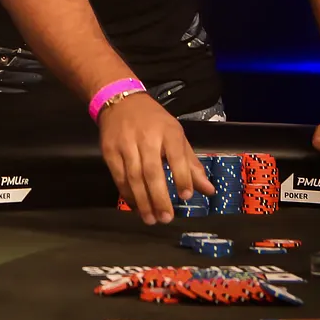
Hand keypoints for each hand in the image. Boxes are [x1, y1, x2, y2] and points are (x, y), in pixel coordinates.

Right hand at [97, 93, 211, 224]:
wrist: (120, 101)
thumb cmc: (154, 122)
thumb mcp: (177, 137)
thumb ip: (191, 165)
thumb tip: (209, 191)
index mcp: (168, 132)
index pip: (177, 156)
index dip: (182, 176)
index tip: (186, 197)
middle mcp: (146, 138)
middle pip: (152, 171)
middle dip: (159, 197)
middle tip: (166, 218)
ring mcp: (125, 144)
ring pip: (134, 177)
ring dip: (142, 201)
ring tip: (150, 219)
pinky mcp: (109, 151)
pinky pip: (119, 177)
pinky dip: (127, 194)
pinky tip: (135, 206)